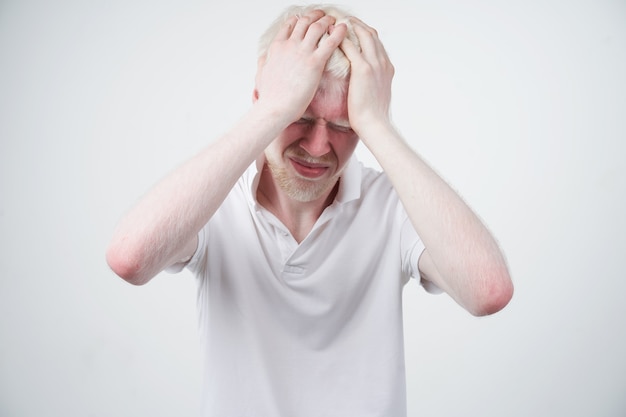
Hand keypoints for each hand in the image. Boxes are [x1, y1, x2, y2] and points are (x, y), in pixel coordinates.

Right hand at [254, 10, 347, 124]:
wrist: (275, 108)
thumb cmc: (270, 96)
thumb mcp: (262, 73)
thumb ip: (265, 61)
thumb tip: (264, 57)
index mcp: (277, 47)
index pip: (289, 25)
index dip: (299, 20)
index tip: (305, 19)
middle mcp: (289, 45)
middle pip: (304, 22)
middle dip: (315, 16)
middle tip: (323, 15)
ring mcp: (302, 52)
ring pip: (317, 27)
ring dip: (327, 20)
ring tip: (335, 19)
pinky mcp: (315, 63)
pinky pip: (330, 42)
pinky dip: (339, 33)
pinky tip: (344, 29)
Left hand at [340, 18, 394, 139]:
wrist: (375, 124)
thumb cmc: (373, 116)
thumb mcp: (377, 95)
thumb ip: (373, 84)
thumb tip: (365, 84)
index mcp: (387, 68)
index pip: (377, 43)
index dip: (365, 33)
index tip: (354, 29)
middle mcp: (383, 63)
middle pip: (371, 34)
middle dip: (358, 24)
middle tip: (344, 20)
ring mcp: (375, 64)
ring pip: (364, 35)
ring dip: (350, 26)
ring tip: (337, 22)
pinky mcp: (363, 69)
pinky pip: (352, 46)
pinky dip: (342, 38)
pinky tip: (332, 35)